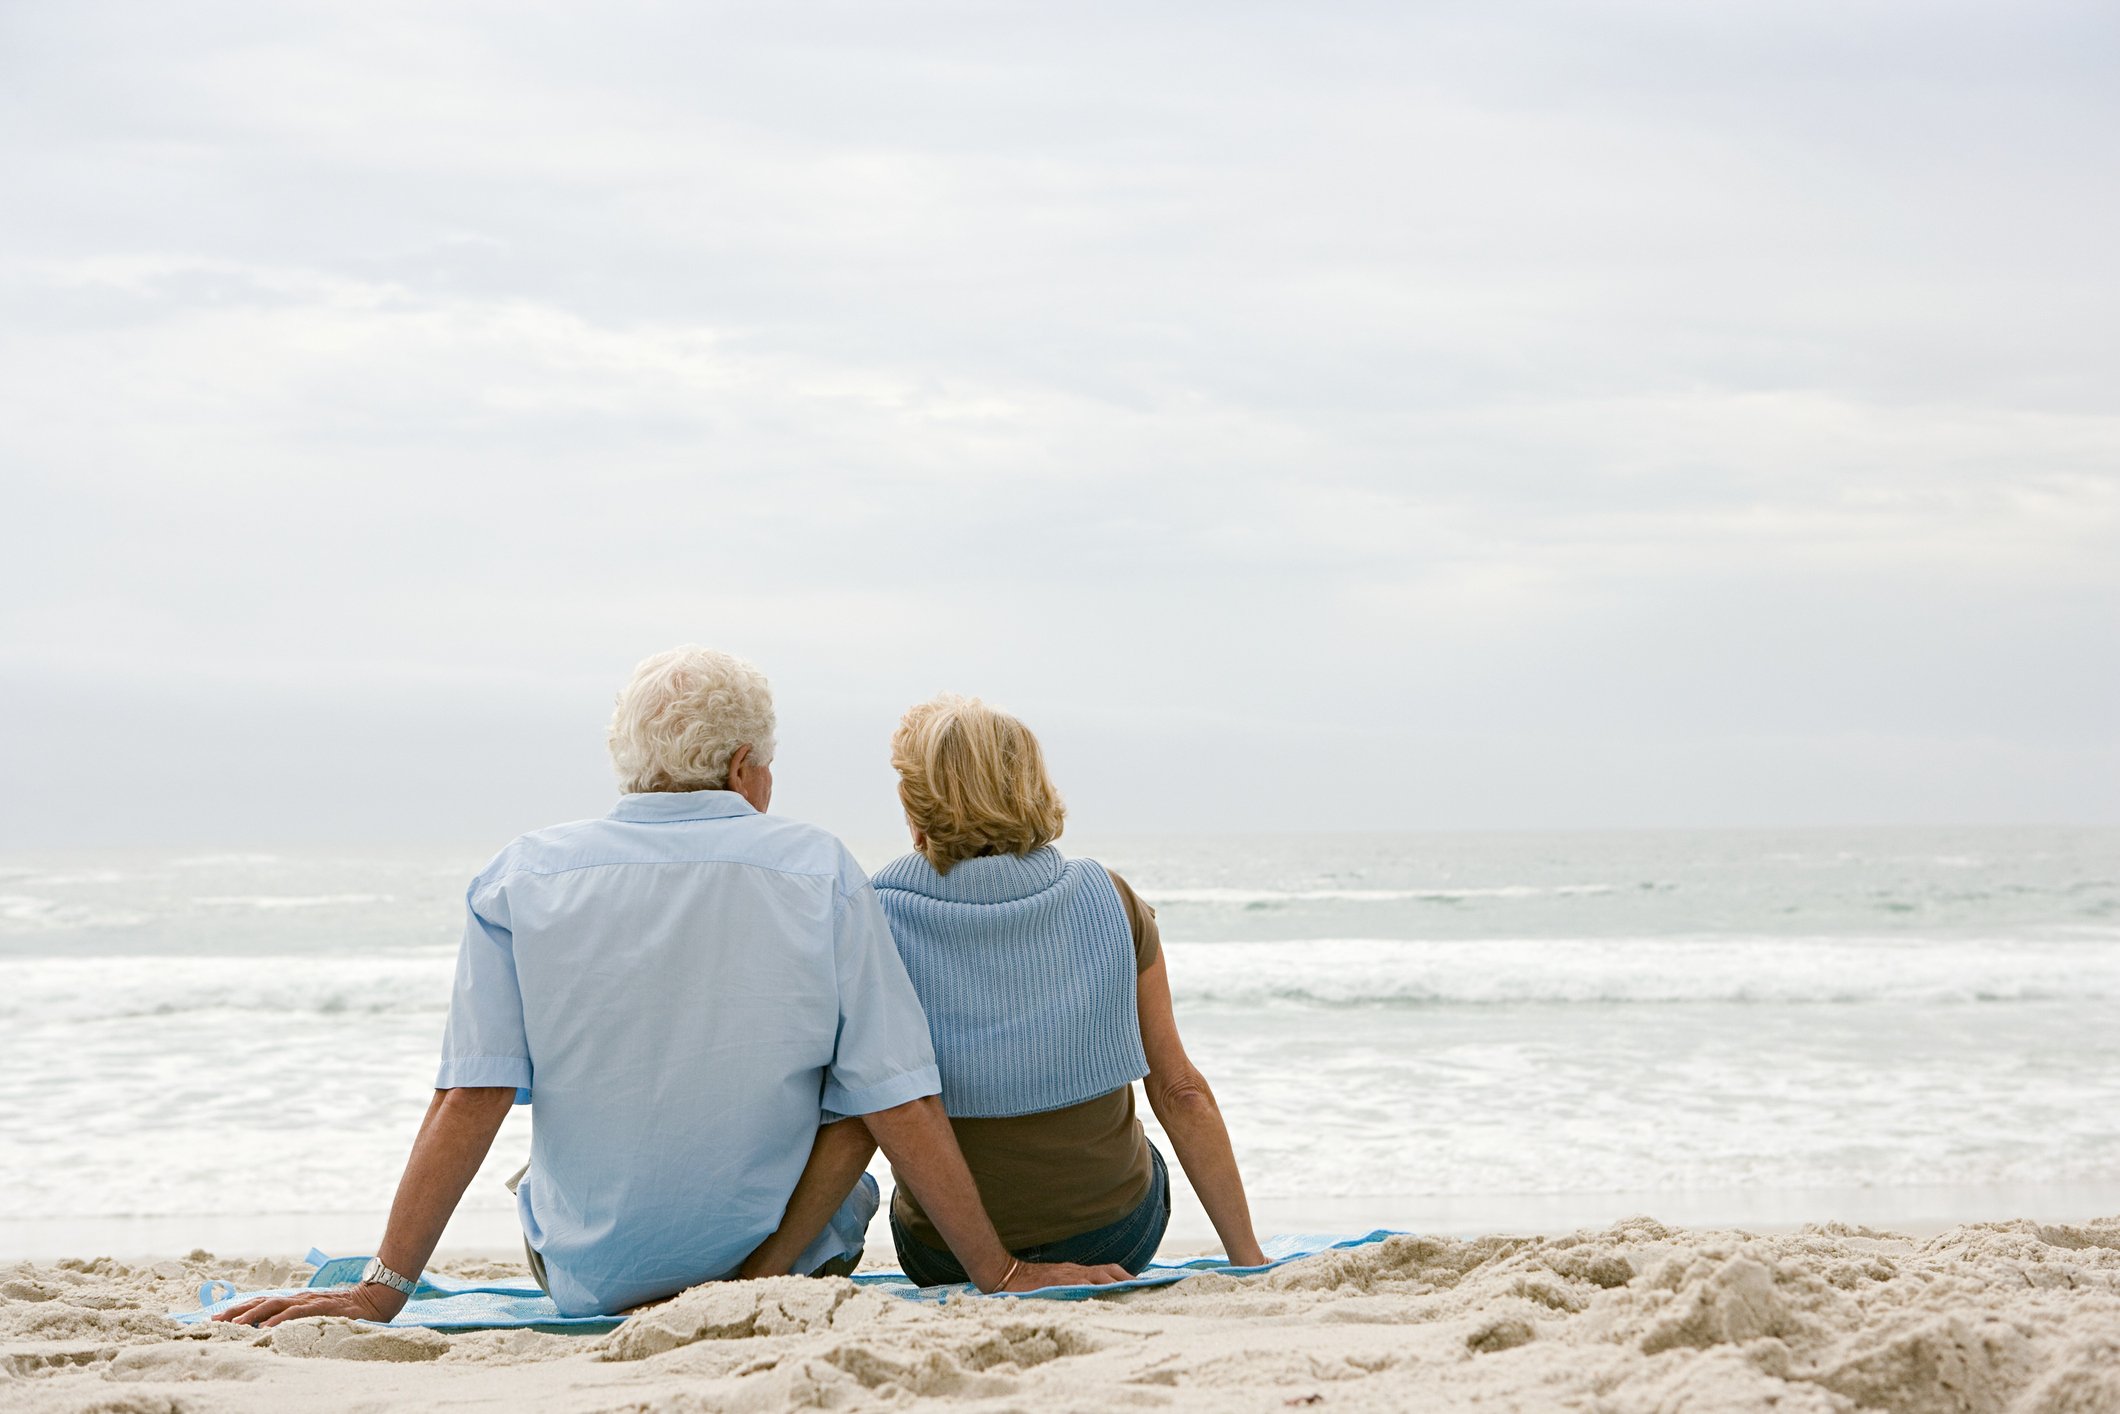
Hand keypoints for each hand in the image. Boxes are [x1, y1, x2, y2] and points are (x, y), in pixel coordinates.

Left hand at [213, 1282, 407, 1326]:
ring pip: (274, 1307)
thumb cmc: (351, 1310)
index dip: (240, 1310)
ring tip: (233, 1326)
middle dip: (236, 1312)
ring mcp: (309, 1302)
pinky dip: (279, 1321)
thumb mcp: (322, 1316)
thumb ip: (304, 1320)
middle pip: (261, 1303)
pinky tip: (266, 1329)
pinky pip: (296, 1314)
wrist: (378, 1298)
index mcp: (297, 1301)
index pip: (263, 1303)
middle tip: (213, 1321)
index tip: (218, 1318)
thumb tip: (281, 1332)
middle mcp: (299, 1299)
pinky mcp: (321, 1308)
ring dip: (251, 1316)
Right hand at [998, 1261, 1130, 1291]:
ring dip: (1116, 1282)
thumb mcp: (1057, 1281)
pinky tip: (1103, 1292)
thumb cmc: (1031, 1282)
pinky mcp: (1058, 1282)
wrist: (1007, 1274)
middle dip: (1126, 1278)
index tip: (1140, 1283)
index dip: (1124, 1276)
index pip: (1106, 1270)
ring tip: (1131, 1289)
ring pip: (1098, 1275)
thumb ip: (1073, 1285)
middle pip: (1107, 1270)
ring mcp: (1067, 1276)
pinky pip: (1080, 1284)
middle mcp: (1075, 1271)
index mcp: (1077, 1272)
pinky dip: (1094, 1287)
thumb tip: (1091, 1292)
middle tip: (1142, 1287)